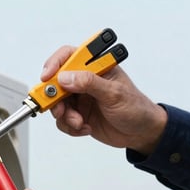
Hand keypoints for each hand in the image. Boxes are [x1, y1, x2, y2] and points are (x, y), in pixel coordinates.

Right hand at [42, 45, 167, 154]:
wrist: (142, 133)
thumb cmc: (135, 108)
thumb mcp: (114, 93)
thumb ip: (90, 83)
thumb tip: (66, 77)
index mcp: (96, 66)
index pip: (68, 56)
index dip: (54, 64)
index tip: (47, 77)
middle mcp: (85, 80)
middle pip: (57, 82)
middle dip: (55, 97)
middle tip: (60, 109)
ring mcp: (81, 97)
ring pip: (58, 103)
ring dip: (65, 116)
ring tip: (79, 122)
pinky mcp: (79, 114)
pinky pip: (63, 120)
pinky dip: (70, 126)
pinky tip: (86, 128)